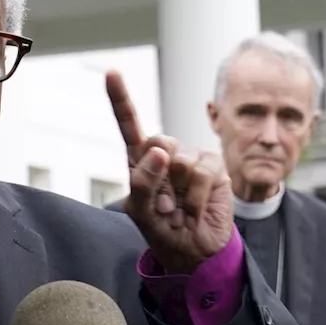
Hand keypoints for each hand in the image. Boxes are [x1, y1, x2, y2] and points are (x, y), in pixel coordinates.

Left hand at [106, 70, 234, 274]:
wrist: (194, 251)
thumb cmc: (164, 230)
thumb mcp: (141, 212)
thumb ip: (142, 183)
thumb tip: (159, 151)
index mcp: (141, 161)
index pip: (130, 127)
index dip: (121, 99)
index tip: (112, 73)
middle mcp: (166, 154)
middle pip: (156, 140)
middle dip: (157, 173)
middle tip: (164, 203)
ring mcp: (191, 157)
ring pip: (180, 158)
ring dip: (179, 191)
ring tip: (181, 208)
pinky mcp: (213, 166)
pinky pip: (201, 172)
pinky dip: (196, 198)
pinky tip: (195, 209)